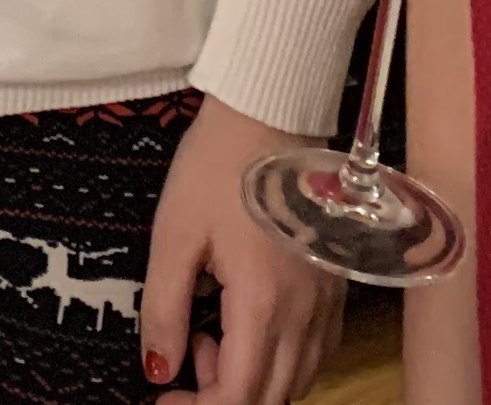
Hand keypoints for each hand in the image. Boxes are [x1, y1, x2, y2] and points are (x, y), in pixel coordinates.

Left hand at [139, 96, 340, 399]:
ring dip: (253, 379)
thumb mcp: (175, 234)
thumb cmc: (220, 165)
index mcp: (263, 304)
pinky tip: (245, 323)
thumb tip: (157, 367)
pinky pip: (313, 350)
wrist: (271, 114)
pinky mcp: (333, 286)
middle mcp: (305, 314)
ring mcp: (326, 302)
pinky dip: (279, 357)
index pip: (240, 396)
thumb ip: (163, 308)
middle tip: (183, 358)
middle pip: (273, 398)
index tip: (164, 397)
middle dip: (224, 396)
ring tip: (209, 333)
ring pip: (297, 379)